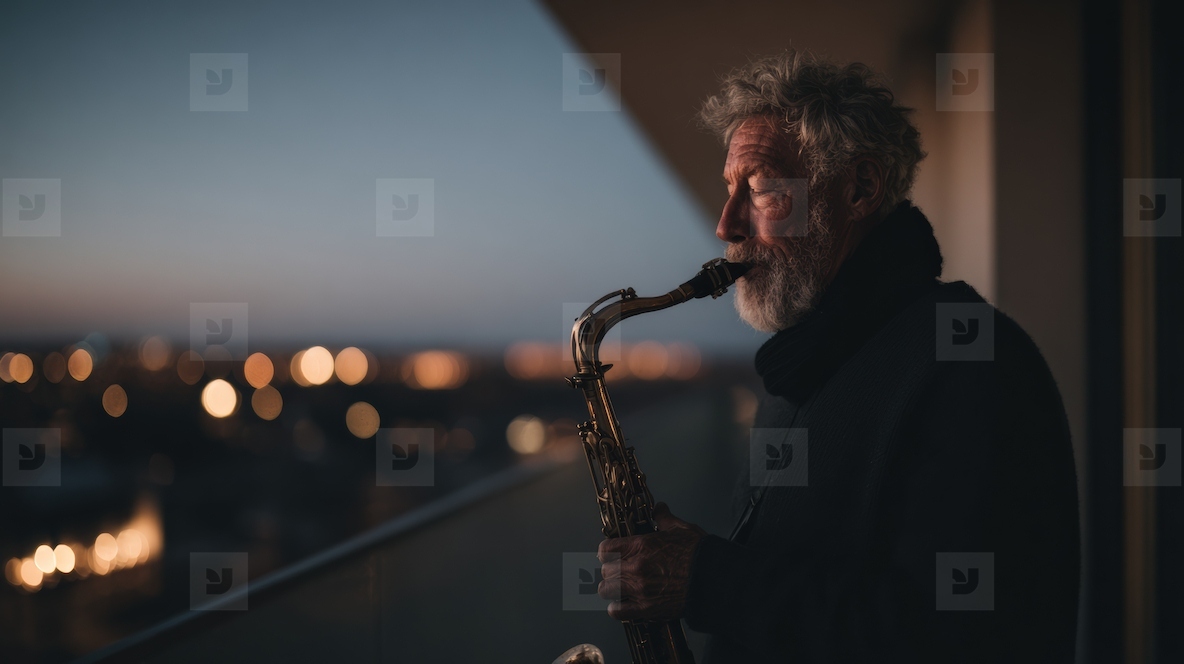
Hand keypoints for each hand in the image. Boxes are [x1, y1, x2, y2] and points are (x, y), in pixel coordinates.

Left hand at [597, 502, 706, 620]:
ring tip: (620, 589)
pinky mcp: (646, 609)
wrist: (714, 580)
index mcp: (641, 546)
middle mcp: (635, 567)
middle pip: (605, 570)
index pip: (605, 549)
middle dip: (611, 570)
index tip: (612, 554)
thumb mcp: (681, 529)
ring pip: (606, 590)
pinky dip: (618, 609)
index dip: (608, 552)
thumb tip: (659, 508)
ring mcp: (639, 589)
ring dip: (612, 589)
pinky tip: (624, 605)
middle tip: (620, 571)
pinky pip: (617, 611)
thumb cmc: (699, 555)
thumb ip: (664, 518)